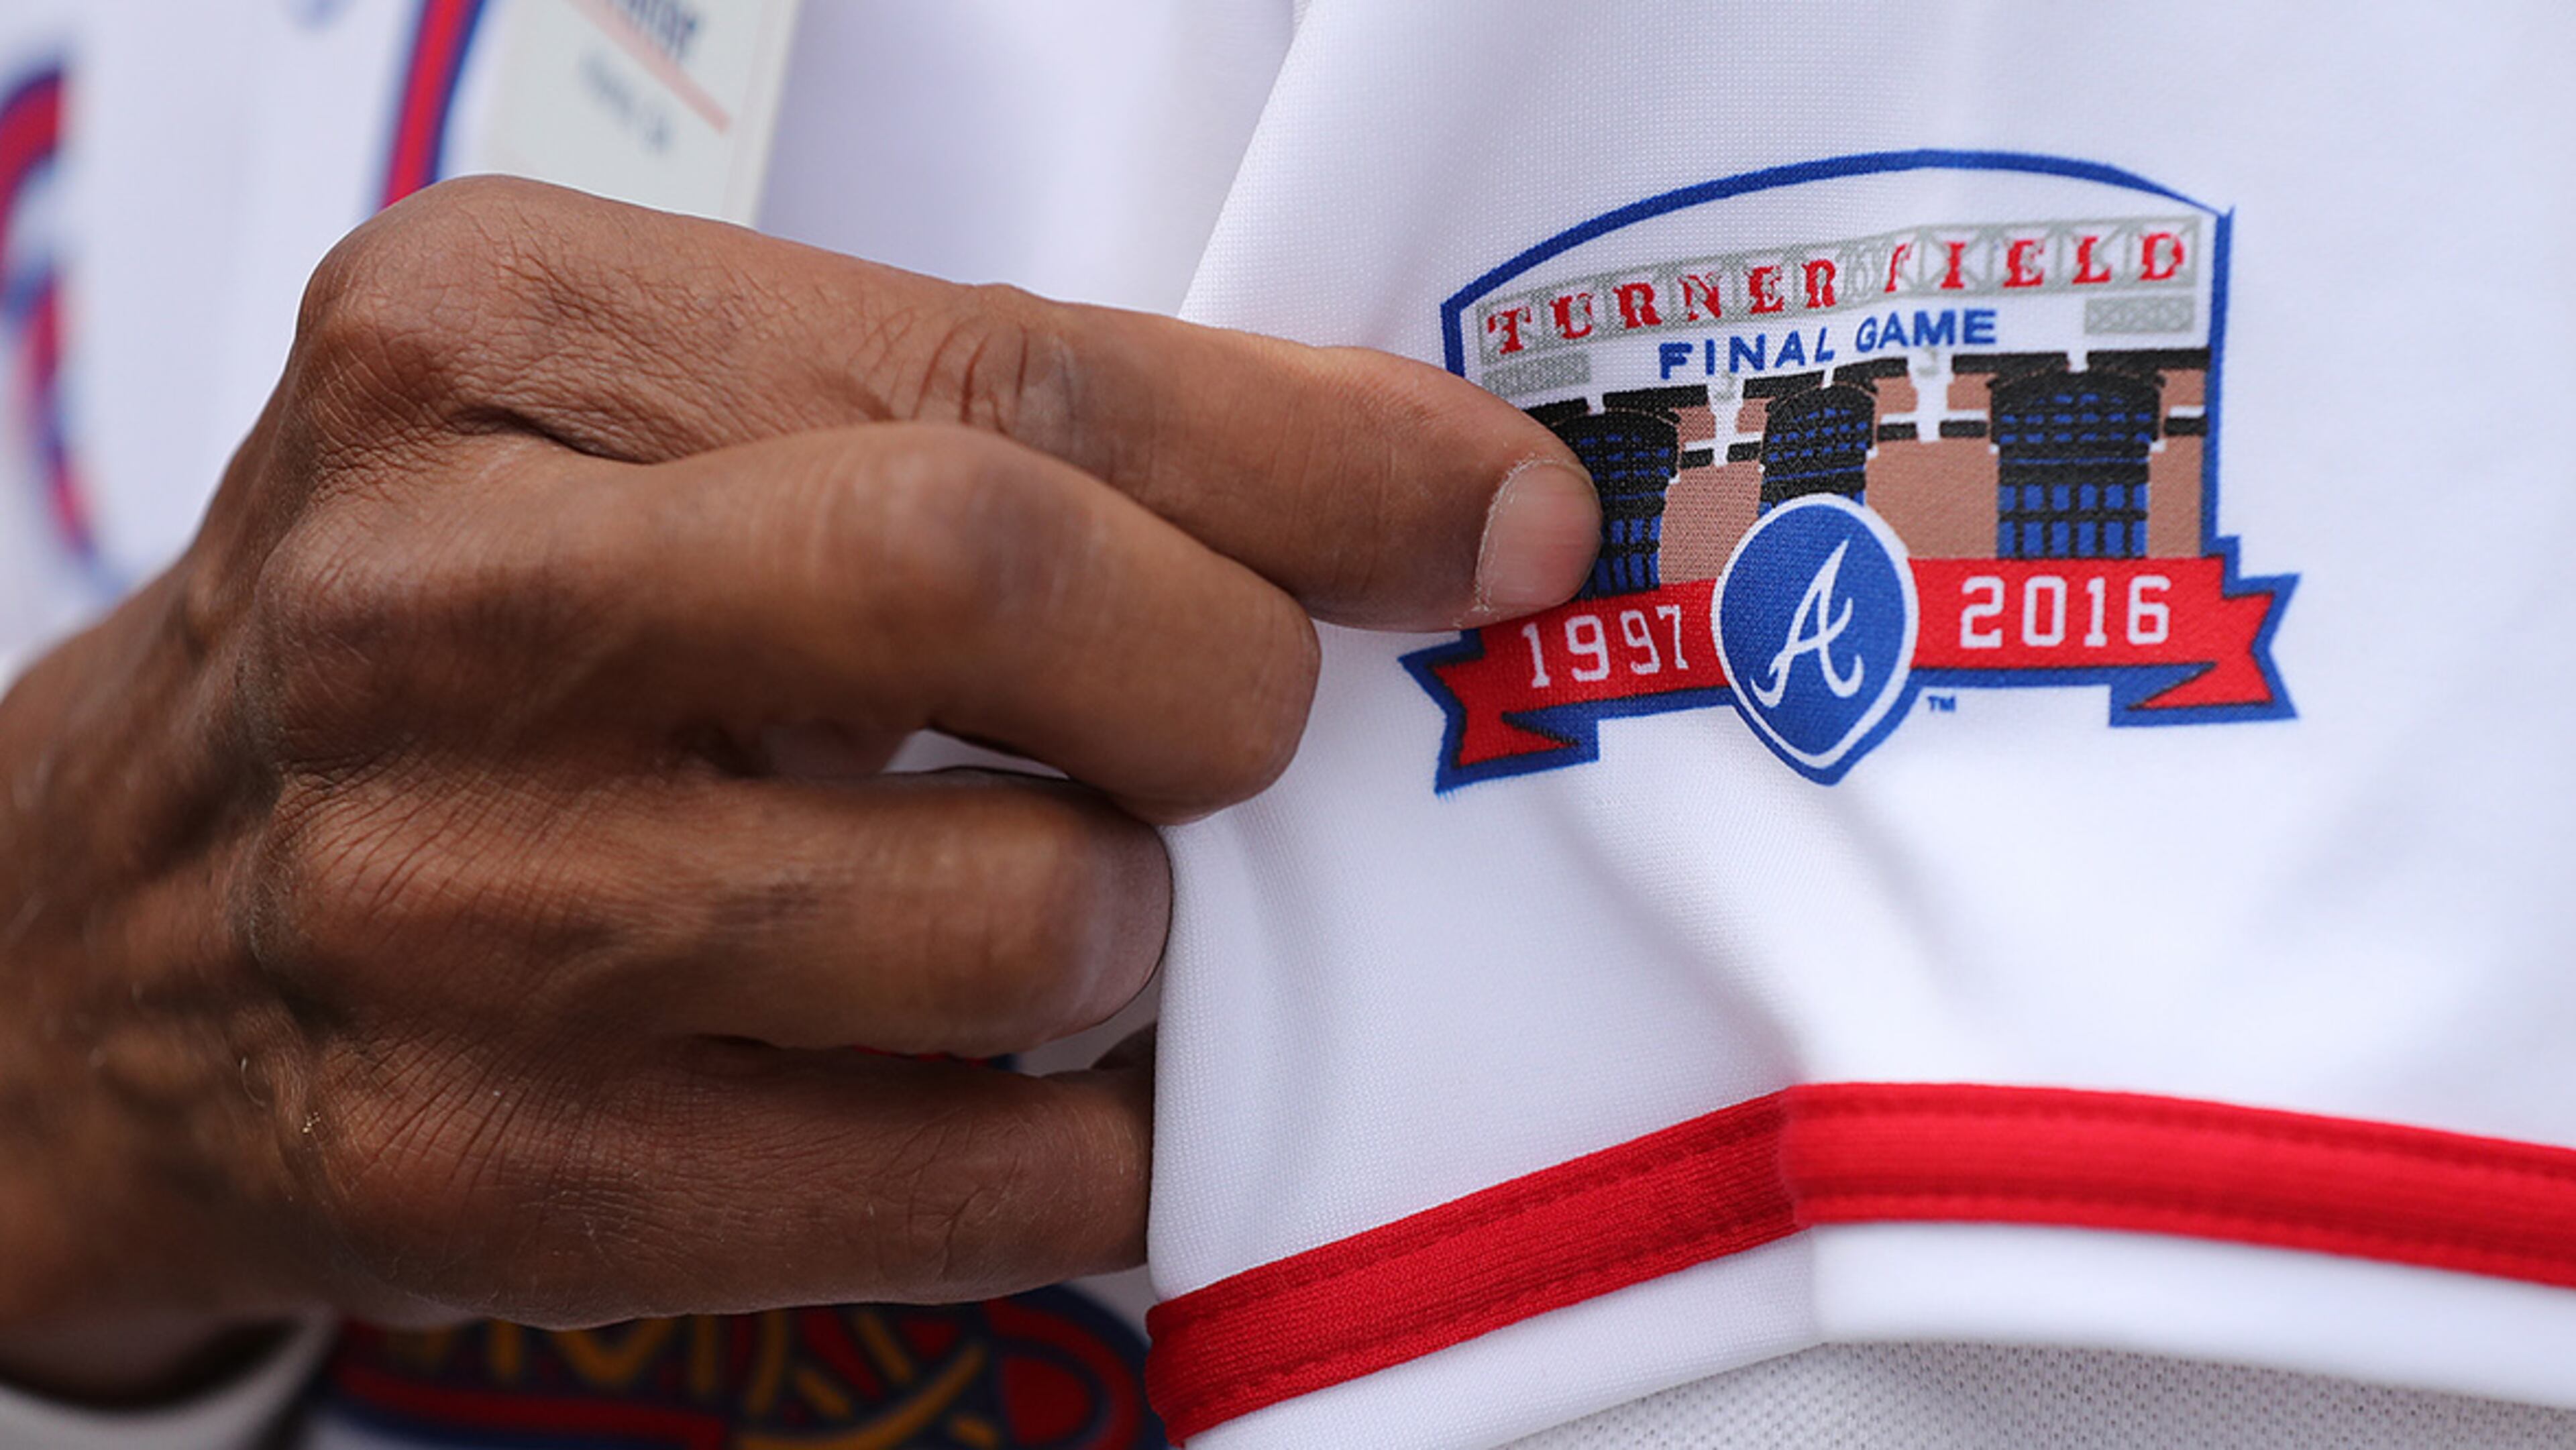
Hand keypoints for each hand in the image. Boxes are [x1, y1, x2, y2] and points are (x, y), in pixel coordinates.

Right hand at [0, 178, 1594, 1392]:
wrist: (103, 942)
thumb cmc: (464, 656)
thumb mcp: (638, 438)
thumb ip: (980, 431)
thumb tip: (1411, 507)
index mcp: (500, 336)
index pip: (1016, 373)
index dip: (1318, 458)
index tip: (1494, 521)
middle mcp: (445, 600)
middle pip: (1003, 590)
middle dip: (1228, 684)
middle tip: (1228, 736)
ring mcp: (450, 904)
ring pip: (1027, 916)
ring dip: (1123, 933)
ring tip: (1039, 906)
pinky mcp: (490, 1173)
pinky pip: (974, 1175)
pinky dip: (1077, 1139)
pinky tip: (1006, 1080)